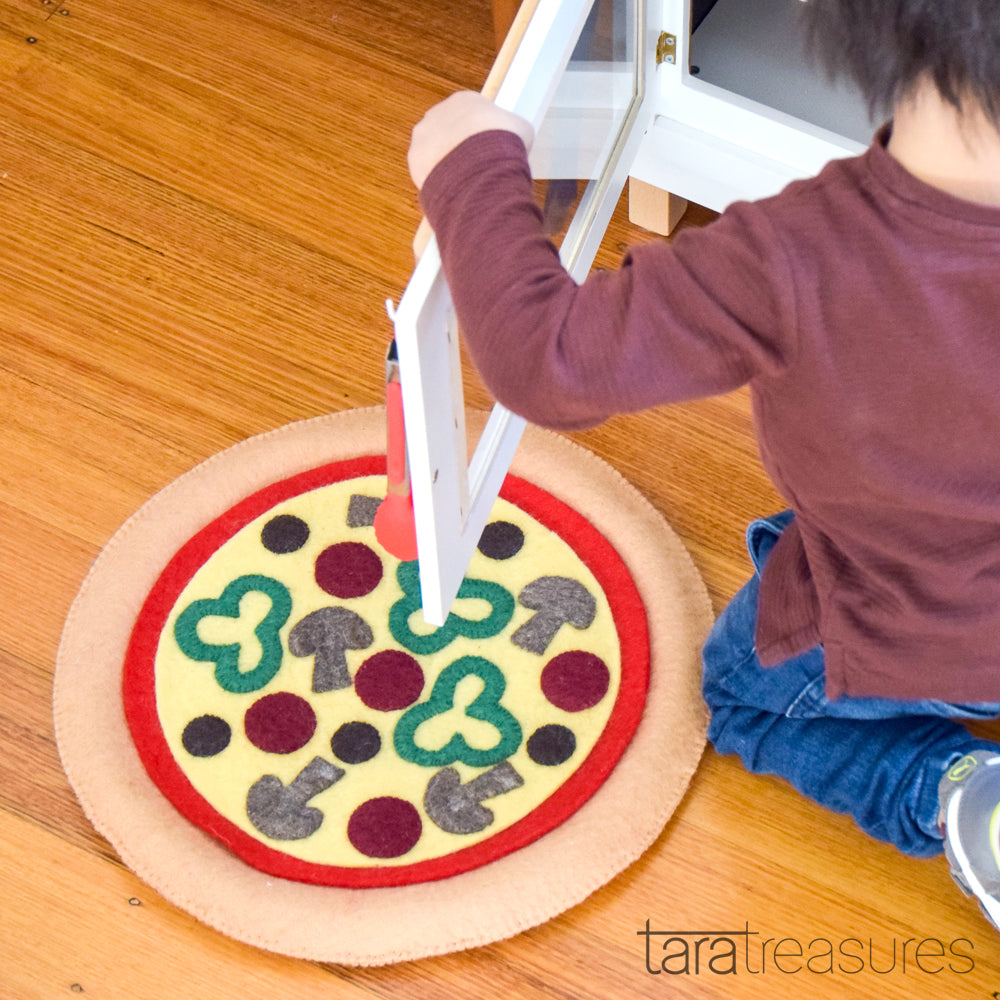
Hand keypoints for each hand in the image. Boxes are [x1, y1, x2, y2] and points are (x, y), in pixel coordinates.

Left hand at [408, 91, 532, 189]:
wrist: (482, 168)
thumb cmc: (502, 145)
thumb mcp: (521, 128)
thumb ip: (512, 128)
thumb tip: (514, 136)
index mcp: (463, 100)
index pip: (469, 116)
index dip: (481, 135)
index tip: (488, 149)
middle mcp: (439, 113)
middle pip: (449, 132)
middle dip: (460, 149)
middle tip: (476, 168)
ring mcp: (423, 136)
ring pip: (435, 152)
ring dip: (447, 165)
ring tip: (465, 182)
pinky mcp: (415, 160)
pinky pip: (427, 171)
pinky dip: (439, 181)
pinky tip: (454, 190)